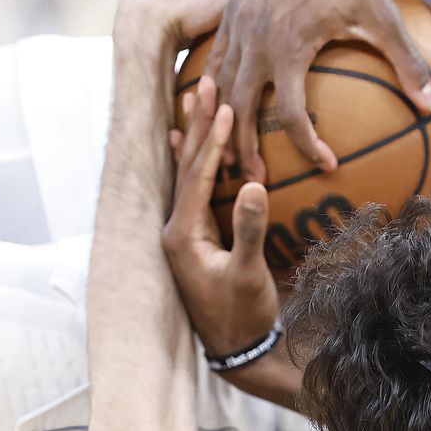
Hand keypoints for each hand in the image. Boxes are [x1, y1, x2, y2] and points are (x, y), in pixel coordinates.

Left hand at [162, 76, 278, 358]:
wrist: (236, 349)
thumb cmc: (243, 314)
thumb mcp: (248, 275)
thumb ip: (248, 230)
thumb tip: (253, 185)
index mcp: (183, 235)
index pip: (197, 175)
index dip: (212, 139)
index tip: (226, 104)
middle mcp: (176, 229)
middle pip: (186, 165)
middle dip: (197, 123)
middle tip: (205, 81)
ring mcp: (184, 233)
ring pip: (189, 173)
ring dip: (194, 135)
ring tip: (196, 97)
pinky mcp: (196, 238)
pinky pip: (196, 188)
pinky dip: (196, 160)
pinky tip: (188, 142)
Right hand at [204, 0, 430, 181]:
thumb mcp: (382, 14)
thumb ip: (407, 61)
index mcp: (289, 46)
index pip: (291, 114)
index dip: (308, 146)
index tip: (329, 165)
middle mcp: (254, 40)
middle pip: (239, 113)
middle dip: (243, 151)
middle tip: (259, 181)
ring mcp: (236, 28)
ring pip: (219, 91)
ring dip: (224, 125)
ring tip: (234, 155)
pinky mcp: (228, 16)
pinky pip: (213, 65)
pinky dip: (213, 93)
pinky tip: (222, 112)